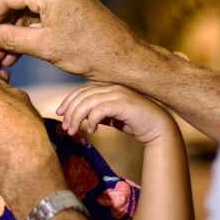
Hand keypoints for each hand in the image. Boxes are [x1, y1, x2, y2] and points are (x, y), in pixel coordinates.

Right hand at [0, 0, 141, 79]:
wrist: (126, 60)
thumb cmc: (90, 53)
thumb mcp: (44, 47)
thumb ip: (11, 39)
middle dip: (1, 18)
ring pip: (30, 3)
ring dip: (16, 25)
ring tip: (5, 55)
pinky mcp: (75, 4)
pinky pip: (45, 9)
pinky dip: (32, 26)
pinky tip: (22, 49)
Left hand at [57, 83, 176, 146]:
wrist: (159, 127)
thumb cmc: (136, 122)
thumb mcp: (113, 116)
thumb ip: (99, 113)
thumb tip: (82, 119)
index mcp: (109, 88)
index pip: (82, 91)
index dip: (68, 101)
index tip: (59, 113)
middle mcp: (112, 87)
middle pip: (82, 96)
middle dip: (70, 112)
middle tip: (66, 128)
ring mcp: (118, 93)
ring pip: (88, 102)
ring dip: (77, 118)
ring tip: (73, 131)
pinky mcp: (123, 103)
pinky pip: (100, 109)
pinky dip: (92, 119)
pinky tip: (93, 130)